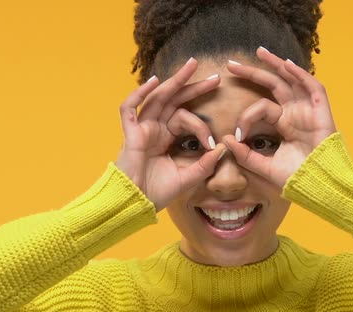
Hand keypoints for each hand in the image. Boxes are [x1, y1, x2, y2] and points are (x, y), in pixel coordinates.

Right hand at [115, 58, 225, 211]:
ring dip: (174, 81)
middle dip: (194, 87)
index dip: (202, 127)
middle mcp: (155, 129)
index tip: (213, 143)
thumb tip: (223, 149)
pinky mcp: (130, 134)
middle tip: (216, 78)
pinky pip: (129, 109)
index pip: (187, 118)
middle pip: (176, 100)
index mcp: (167, 137)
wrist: (136, 204)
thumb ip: (205, 165)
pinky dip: (139, 94)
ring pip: (158, 98)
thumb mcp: (188, 178)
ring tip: (191, 66)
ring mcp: (142, 129)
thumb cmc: (157, 192)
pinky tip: (154, 81)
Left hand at [222, 47, 336, 188]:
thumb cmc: (297, 179)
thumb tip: (225, 139)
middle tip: (231, 64)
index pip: (261, 109)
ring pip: (292, 80)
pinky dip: (302, 76)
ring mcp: (308, 111)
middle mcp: (295, 113)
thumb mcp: (265, 167)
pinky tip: (287, 65)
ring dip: (277, 64)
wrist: (320, 187)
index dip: (246, 117)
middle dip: (253, 73)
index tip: (237, 133)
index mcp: (283, 124)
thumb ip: (245, 155)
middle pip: (273, 85)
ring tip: (260, 52)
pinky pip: (314, 88)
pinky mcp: (322, 112)